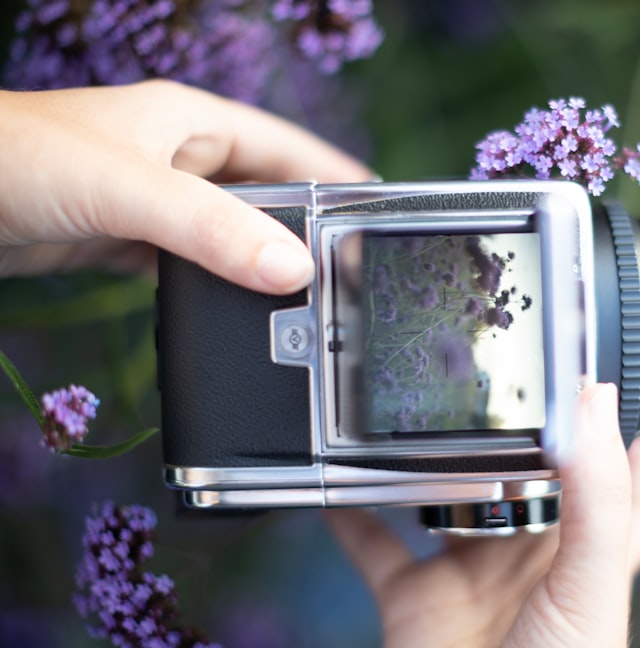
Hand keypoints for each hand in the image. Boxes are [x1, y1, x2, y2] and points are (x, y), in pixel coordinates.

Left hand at [0, 81, 370, 292]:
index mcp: (192, 123)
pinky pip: (191, 265)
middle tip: (347, 274)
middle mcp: (179, 159)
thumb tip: (290, 272)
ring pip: (228, 236)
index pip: (288, 148)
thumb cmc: (19, 159)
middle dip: (304, 232)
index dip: (335, 178)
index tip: (380, 212)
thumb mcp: (130, 190)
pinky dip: (216, 288)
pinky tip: (237, 310)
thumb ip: (211, 229)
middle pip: (264, 197)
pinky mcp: (127, 242)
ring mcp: (154, 203)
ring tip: (305, 301)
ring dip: (258, 265)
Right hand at [326, 384, 639, 647]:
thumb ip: (597, 494)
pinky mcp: (418, 605)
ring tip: (413, 412)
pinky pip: (377, 550)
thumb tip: (597, 399)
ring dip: (428, 467)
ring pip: (446, 504)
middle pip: (520, 482)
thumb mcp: (589, 586)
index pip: (615, 486)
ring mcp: (471, 582)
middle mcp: (529, 562)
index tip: (599, 384)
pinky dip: (353, 519)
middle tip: (484, 377)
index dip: (615, 439)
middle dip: (505, 436)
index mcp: (582, 555)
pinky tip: (335, 484)